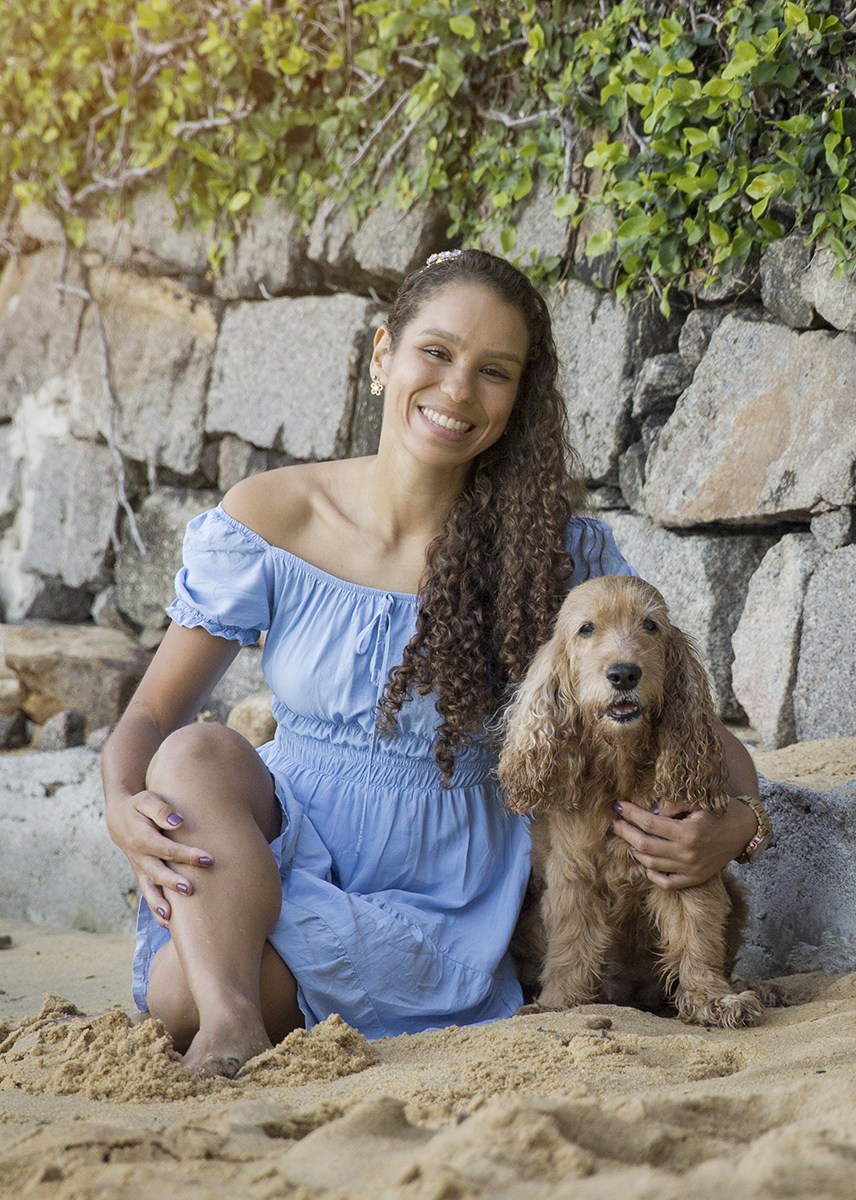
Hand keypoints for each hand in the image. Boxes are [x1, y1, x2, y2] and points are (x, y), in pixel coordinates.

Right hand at [106, 789, 213, 925]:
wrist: (119, 818)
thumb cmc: (139, 806)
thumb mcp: (147, 800)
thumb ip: (161, 810)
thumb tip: (179, 822)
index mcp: (142, 839)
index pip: (168, 849)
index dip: (187, 855)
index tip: (208, 859)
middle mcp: (140, 858)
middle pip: (158, 872)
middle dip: (173, 883)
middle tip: (191, 890)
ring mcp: (140, 869)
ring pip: (150, 889)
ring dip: (159, 903)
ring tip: (170, 918)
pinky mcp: (143, 875)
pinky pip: (148, 894)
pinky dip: (156, 909)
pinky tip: (167, 924)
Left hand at [610, 795, 757, 889]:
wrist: (744, 831)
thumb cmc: (720, 810)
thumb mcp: (699, 800)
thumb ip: (673, 803)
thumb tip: (651, 810)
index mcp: (688, 832)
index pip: (649, 823)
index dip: (630, 814)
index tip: (618, 806)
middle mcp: (688, 853)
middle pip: (645, 845)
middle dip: (625, 832)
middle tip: (614, 823)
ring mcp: (691, 869)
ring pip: (651, 864)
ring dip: (635, 850)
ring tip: (628, 837)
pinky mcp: (695, 879)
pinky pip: (666, 882)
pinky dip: (651, 873)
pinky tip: (645, 861)